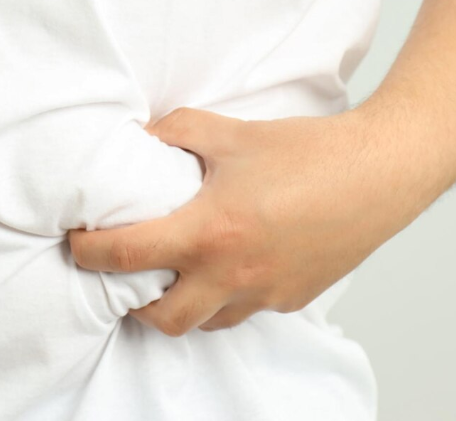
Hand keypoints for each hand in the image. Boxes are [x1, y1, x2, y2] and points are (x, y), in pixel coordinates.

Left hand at [68, 106, 432, 335]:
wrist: (378, 171)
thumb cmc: (307, 152)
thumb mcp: (229, 132)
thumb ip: (174, 132)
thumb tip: (140, 137)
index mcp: (209, 232)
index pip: (126, 256)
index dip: (88, 252)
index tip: (77, 240)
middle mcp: (232, 274)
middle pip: (160, 317)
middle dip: (129, 301)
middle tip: (120, 271)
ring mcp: (263, 293)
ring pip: (203, 322)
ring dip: (176, 304)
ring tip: (168, 272)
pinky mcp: (289, 297)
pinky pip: (241, 311)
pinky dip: (218, 299)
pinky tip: (220, 267)